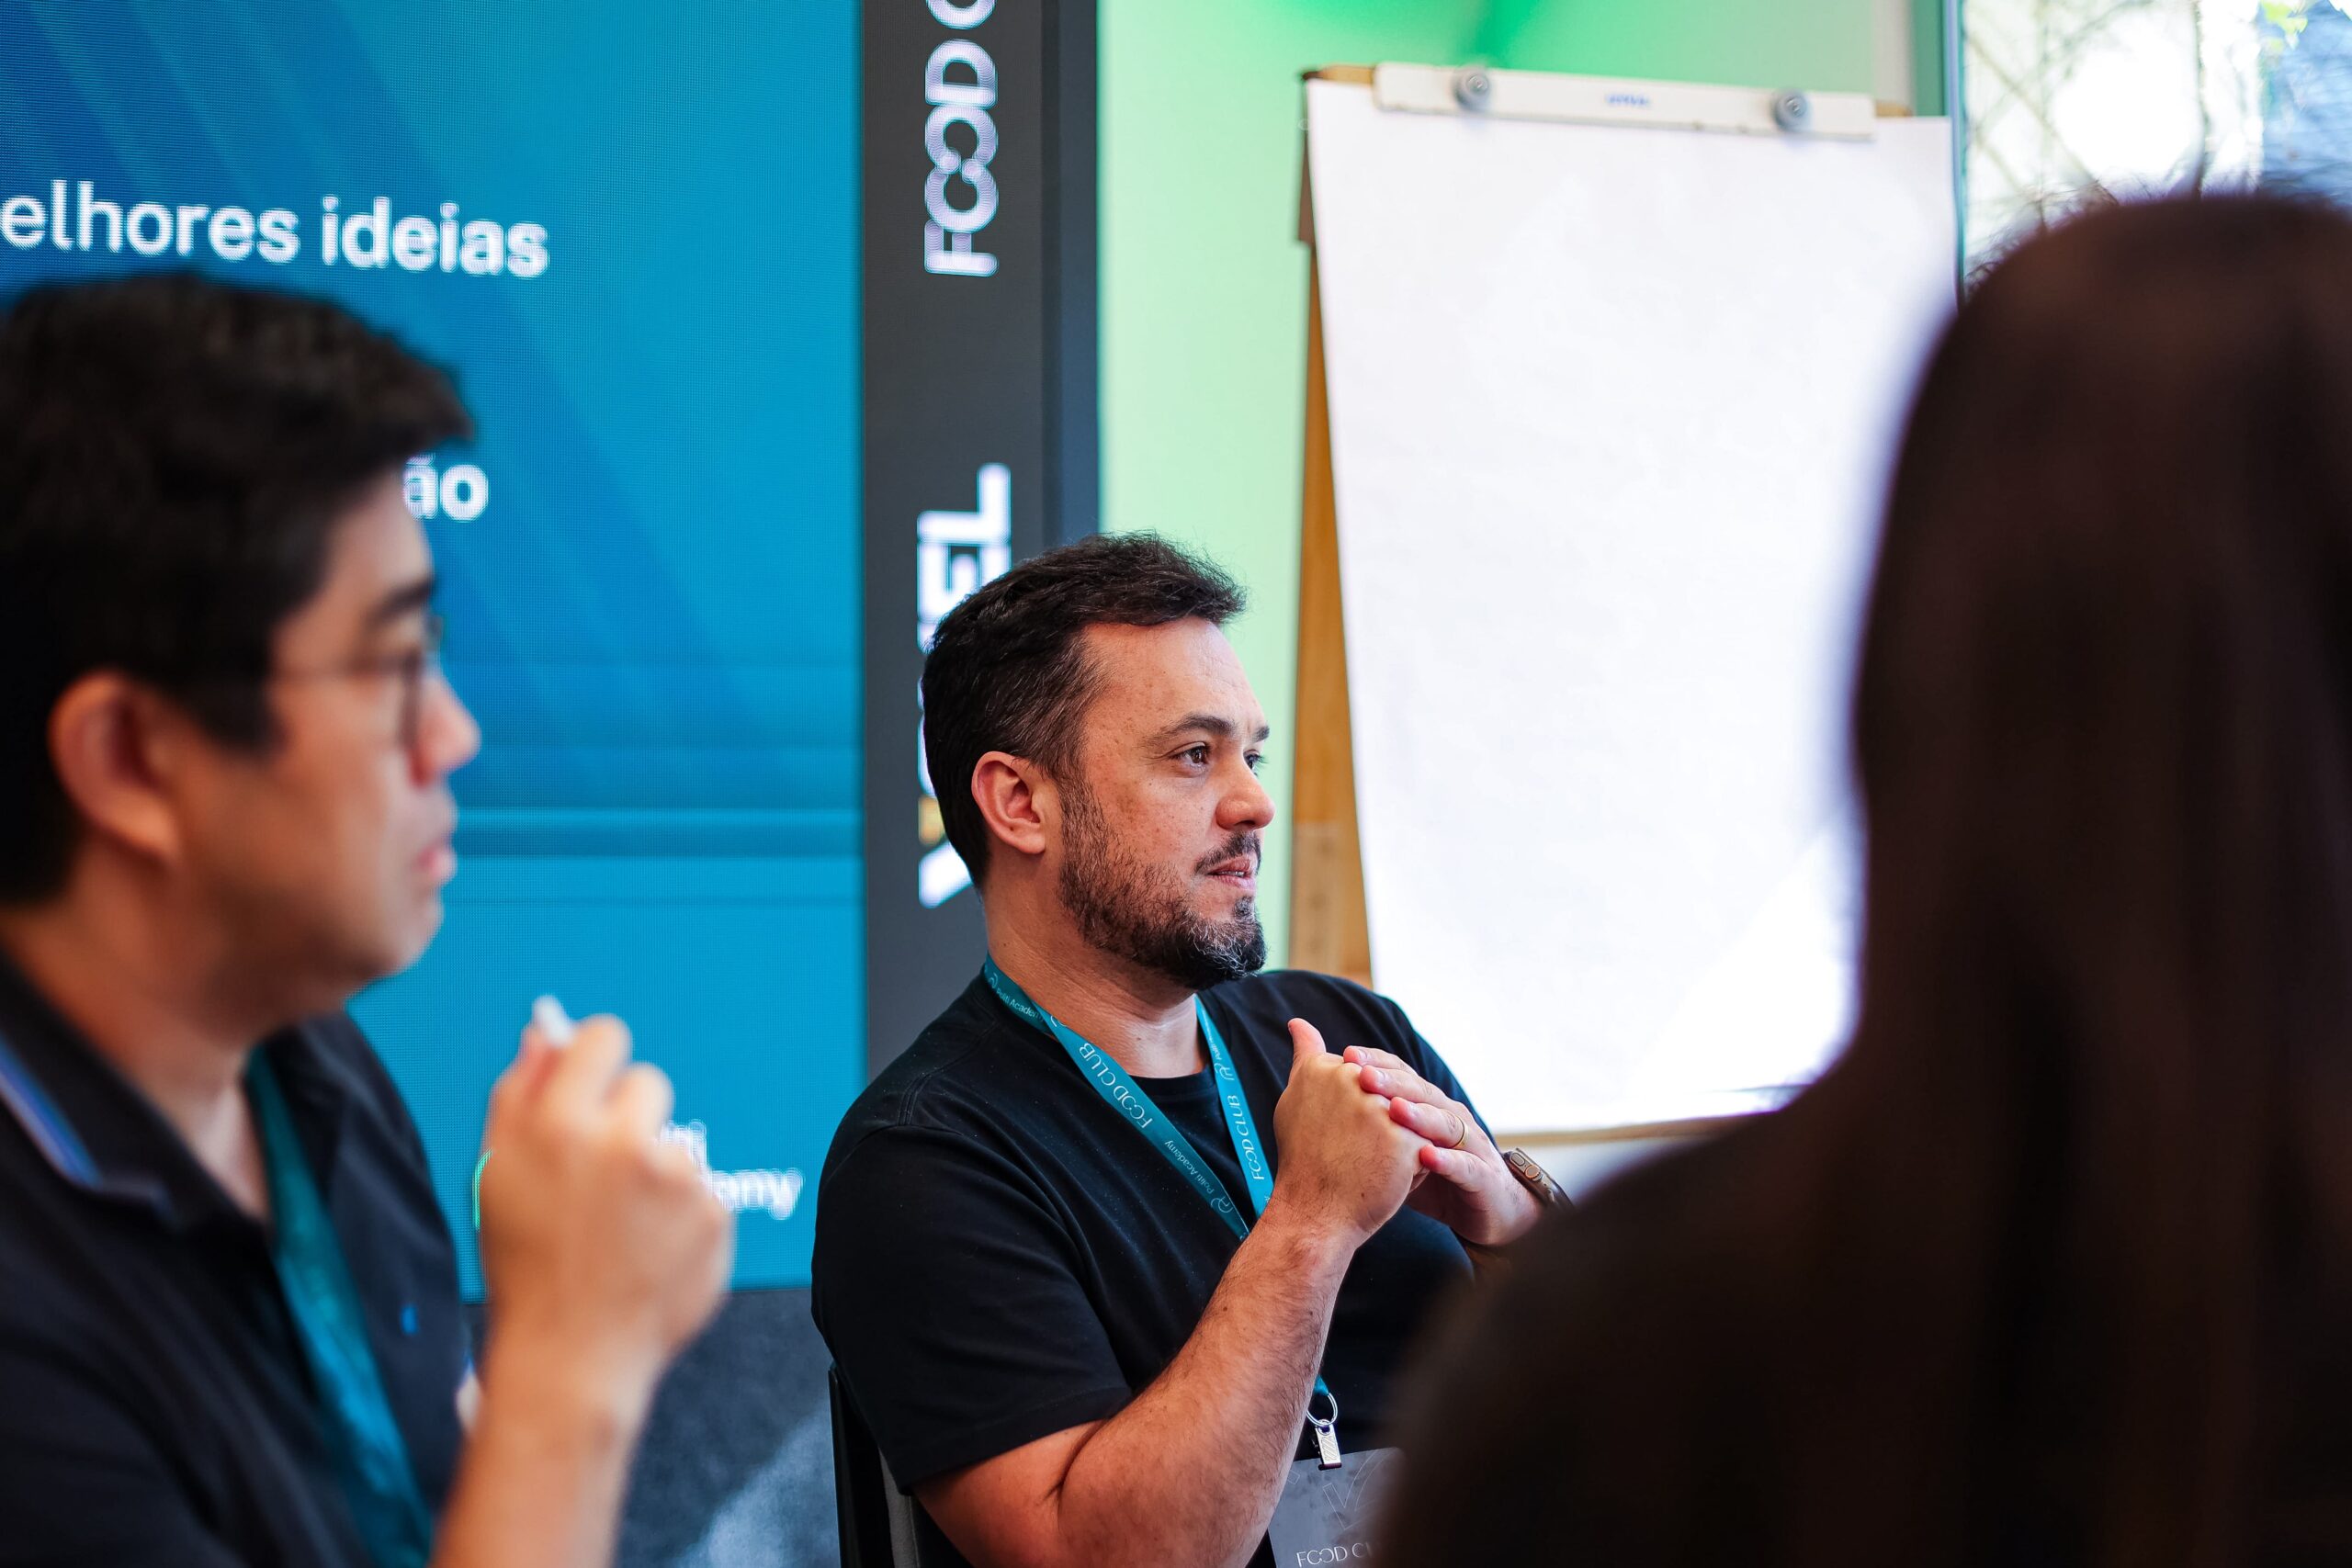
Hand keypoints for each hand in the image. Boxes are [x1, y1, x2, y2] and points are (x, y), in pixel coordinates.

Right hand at [475, 1016, 733, 1417]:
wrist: (569, 1356)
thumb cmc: (525, 1264)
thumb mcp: (495, 1174)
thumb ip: (519, 1092)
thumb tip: (546, 1031)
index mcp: (559, 1124)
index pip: (605, 1037)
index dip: (597, 1061)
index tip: (594, 1087)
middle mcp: (622, 1142)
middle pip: (648, 1084)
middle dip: (628, 1119)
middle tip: (602, 1179)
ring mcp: (677, 1178)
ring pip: (676, 1143)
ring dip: (656, 1174)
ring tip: (622, 1229)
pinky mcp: (716, 1212)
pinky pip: (702, 1190)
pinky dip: (683, 1216)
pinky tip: (650, 1252)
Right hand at [1267, 1019, 1429, 1245]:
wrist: (1314, 1215)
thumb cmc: (1304, 1161)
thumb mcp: (1298, 1097)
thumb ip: (1306, 1055)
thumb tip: (1299, 1021)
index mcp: (1323, 1067)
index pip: (1359, 1077)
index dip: (1352, 1112)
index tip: (1333, 1136)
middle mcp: (1351, 1079)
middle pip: (1385, 1095)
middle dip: (1377, 1125)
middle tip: (1350, 1155)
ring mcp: (1379, 1106)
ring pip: (1406, 1118)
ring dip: (1395, 1142)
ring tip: (1369, 1167)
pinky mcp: (1405, 1137)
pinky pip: (1423, 1144)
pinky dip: (1410, 1164)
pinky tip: (1387, 1178)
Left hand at [1342, 1046, 1540, 1246]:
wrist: (1489, 1211)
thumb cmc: (1436, 1176)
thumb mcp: (1399, 1151)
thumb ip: (1368, 1127)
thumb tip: (1322, 1107)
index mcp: (1429, 1107)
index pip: (1403, 1077)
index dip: (1378, 1064)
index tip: (1345, 1056)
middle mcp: (1451, 1117)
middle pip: (1421, 1093)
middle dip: (1392, 1083)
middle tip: (1361, 1075)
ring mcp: (1471, 1146)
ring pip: (1446, 1123)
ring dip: (1419, 1115)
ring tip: (1392, 1110)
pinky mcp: (1483, 1177)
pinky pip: (1465, 1165)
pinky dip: (1446, 1160)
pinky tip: (1426, 1156)